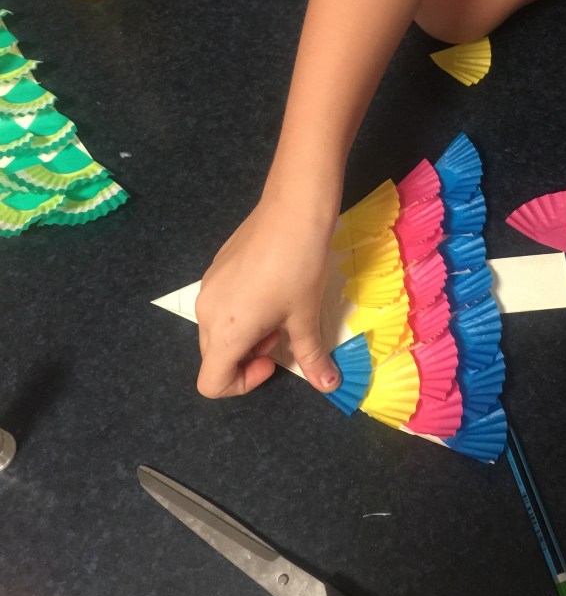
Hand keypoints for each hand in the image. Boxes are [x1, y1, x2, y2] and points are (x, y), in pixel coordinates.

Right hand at [195, 198, 340, 396]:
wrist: (293, 210)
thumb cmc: (299, 268)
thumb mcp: (306, 316)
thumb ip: (311, 357)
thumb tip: (329, 386)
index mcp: (225, 332)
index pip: (210, 384)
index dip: (241, 384)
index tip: (271, 362)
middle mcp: (206, 312)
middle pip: (214, 357)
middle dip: (247, 357)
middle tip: (282, 334)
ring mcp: (208, 286)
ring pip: (217, 329)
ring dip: (245, 333)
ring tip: (279, 309)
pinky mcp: (216, 266)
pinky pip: (220, 302)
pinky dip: (240, 310)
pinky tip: (271, 286)